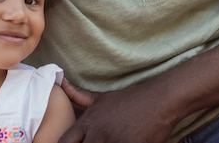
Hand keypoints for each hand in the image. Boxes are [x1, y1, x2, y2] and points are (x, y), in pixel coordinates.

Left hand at [59, 78, 175, 142]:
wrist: (158, 101)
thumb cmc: (129, 100)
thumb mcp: (100, 98)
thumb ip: (77, 94)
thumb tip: (60, 82)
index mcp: (88, 122)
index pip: (64, 142)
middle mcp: (98, 133)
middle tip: (96, 142)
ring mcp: (115, 142)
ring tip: (109, 142)